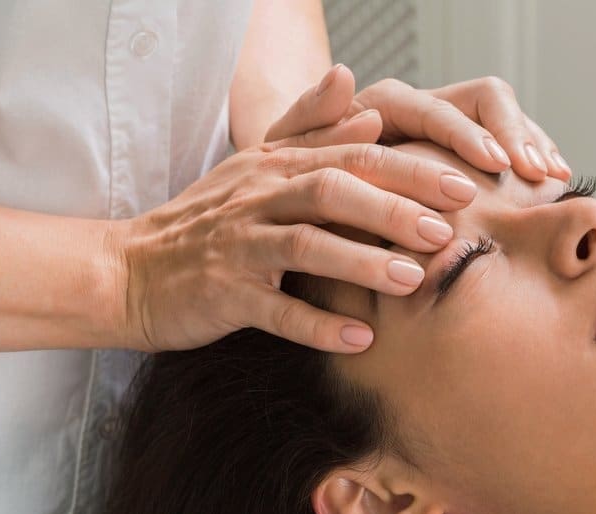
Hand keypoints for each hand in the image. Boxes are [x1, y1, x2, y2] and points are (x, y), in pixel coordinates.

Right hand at [111, 115, 478, 353]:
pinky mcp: (222, 294)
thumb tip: (360, 91)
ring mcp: (238, 246)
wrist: (132, 269)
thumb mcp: (255, 165)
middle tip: (447, 233)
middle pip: (332, 192)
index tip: (463, 185)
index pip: (352, 157)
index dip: (410, 170)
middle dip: (393, 210)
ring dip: (361, 262)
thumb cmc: (208, 220)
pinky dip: (317, 326)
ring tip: (413, 281)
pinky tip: (360, 340)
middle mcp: (258, 198)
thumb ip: (307, 127)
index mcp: (276, 167)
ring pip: (304, 246)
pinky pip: (274, 311)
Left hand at [265, 64, 570, 182]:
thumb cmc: (291, 178)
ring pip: (504, 120)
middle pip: (485, 100)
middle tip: (538, 173)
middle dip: (516, 134)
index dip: (469, 135)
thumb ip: (310, 116)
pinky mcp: (459, 158)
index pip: (439, 106)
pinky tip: (547, 184)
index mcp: (384, 104)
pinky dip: (529, 161)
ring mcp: (445, 133)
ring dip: (533, 144)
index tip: (495, 164)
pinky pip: (506, 149)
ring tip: (554, 178)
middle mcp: (421, 110)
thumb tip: (343, 74)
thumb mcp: (286, 151)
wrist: (299, 198)